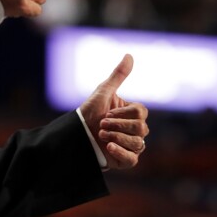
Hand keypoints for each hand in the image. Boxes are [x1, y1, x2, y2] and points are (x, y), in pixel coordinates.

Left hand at [80, 54, 148, 169]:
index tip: (107, 112)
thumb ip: (118, 75)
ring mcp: (131, 145)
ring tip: (101, 134)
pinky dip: (121, 152)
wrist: (75, 134)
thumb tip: (129, 55)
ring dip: (117, 136)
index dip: (123, 113)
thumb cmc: (89, 112)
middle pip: (141, 128)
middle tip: (101, 123)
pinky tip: (108, 146)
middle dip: (118, 125)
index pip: (141, 112)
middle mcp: (134, 129)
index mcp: (132, 114)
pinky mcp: (125, 160)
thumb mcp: (103, 91)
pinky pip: (133, 159)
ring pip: (138, 143)